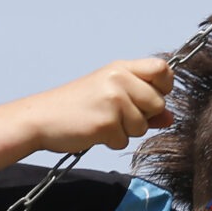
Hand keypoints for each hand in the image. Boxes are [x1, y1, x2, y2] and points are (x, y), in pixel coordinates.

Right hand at [27, 58, 174, 154]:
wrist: (41, 118)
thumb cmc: (76, 106)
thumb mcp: (110, 96)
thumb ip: (142, 103)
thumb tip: (170, 118)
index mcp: (120, 68)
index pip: (162, 69)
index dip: (164, 86)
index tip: (150, 97)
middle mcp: (119, 79)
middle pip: (158, 103)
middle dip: (143, 117)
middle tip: (116, 115)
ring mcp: (113, 100)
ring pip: (143, 126)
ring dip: (125, 131)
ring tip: (102, 122)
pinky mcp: (106, 122)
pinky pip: (124, 140)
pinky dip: (111, 142)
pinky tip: (94, 131)